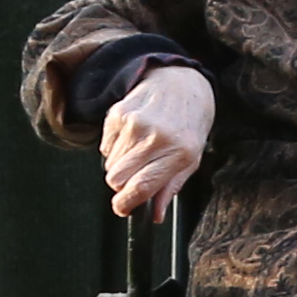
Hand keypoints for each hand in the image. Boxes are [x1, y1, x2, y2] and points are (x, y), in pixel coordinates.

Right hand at [101, 61, 215, 214]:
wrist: (181, 81)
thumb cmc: (190, 122)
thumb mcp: (192, 158)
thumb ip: (171, 187)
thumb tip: (156, 215)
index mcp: (178, 153)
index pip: (141, 187)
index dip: (126, 204)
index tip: (122, 209)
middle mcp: (155, 137)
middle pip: (116, 179)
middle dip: (122, 185)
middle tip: (134, 177)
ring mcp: (133, 124)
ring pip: (110, 164)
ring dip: (120, 164)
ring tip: (139, 150)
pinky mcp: (118, 113)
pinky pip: (105, 147)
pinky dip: (115, 147)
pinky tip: (132, 136)